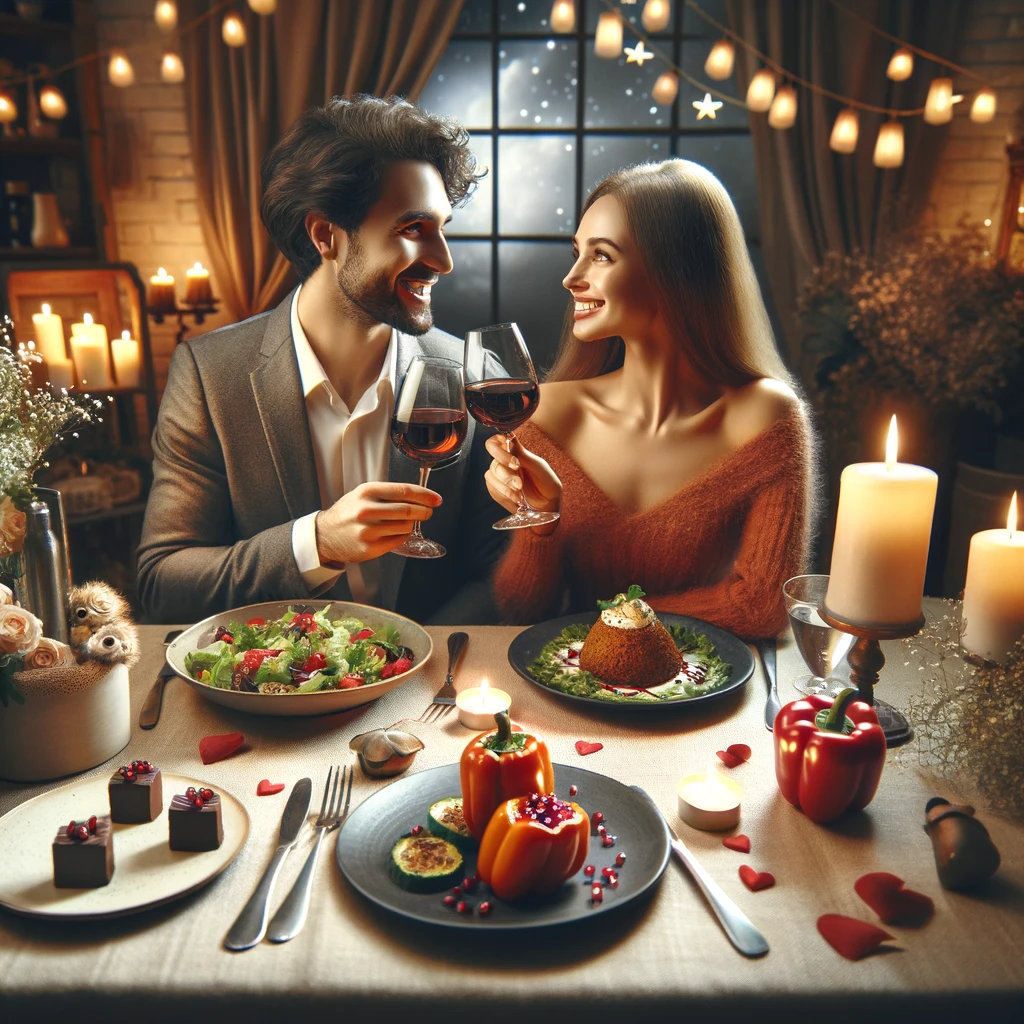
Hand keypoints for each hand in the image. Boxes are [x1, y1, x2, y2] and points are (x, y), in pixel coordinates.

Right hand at [314, 482, 441, 563]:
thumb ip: (387, 493)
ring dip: (413, 524)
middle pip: (408, 510)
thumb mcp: (362, 494)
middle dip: (424, 511)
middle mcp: (366, 510)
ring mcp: (368, 531)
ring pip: (405, 526)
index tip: (436, 499)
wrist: (325, 535)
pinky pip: (398, 540)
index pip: (404, 491)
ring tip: (409, 522)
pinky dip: (403, 535)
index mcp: (366, 492)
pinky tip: (398, 532)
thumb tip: (418, 496)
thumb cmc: (347, 513)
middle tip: (428, 512)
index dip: (425, 495)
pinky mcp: (370, 548)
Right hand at [484, 434, 561, 523]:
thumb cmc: (547, 483)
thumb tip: (510, 435)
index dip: (498, 450)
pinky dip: (504, 495)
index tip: (514, 462)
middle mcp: (504, 462)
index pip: (495, 442)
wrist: (548, 505)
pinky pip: (492, 489)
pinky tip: (516, 499)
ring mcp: (499, 476)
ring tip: (520, 495)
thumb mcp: (539, 467)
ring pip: (490, 476)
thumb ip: (523, 454)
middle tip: (520, 484)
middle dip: (507, 476)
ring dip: (506, 487)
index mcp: (514, 452)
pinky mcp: (496, 490)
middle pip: (494, 463)